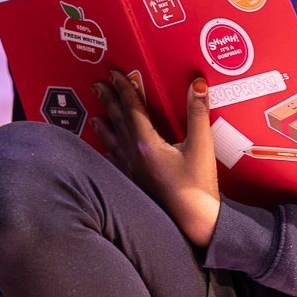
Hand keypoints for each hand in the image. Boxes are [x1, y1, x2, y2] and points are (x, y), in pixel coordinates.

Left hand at [91, 70, 219, 246]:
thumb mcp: (201, 146)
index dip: (123, 89)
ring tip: (94, 116)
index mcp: (146, 144)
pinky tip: (107, 151)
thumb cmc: (199, 187)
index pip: (131, 109)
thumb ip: (197, 113)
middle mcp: (132, 156)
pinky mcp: (134, 184)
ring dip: (104, 125)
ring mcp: (130, 172)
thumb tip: (198, 84)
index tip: (114, 74)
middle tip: (96, 84)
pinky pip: (116, 162)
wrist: (194, 223)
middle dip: (108, 101)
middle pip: (117, 121)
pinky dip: (109, 151)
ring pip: (113, 142)